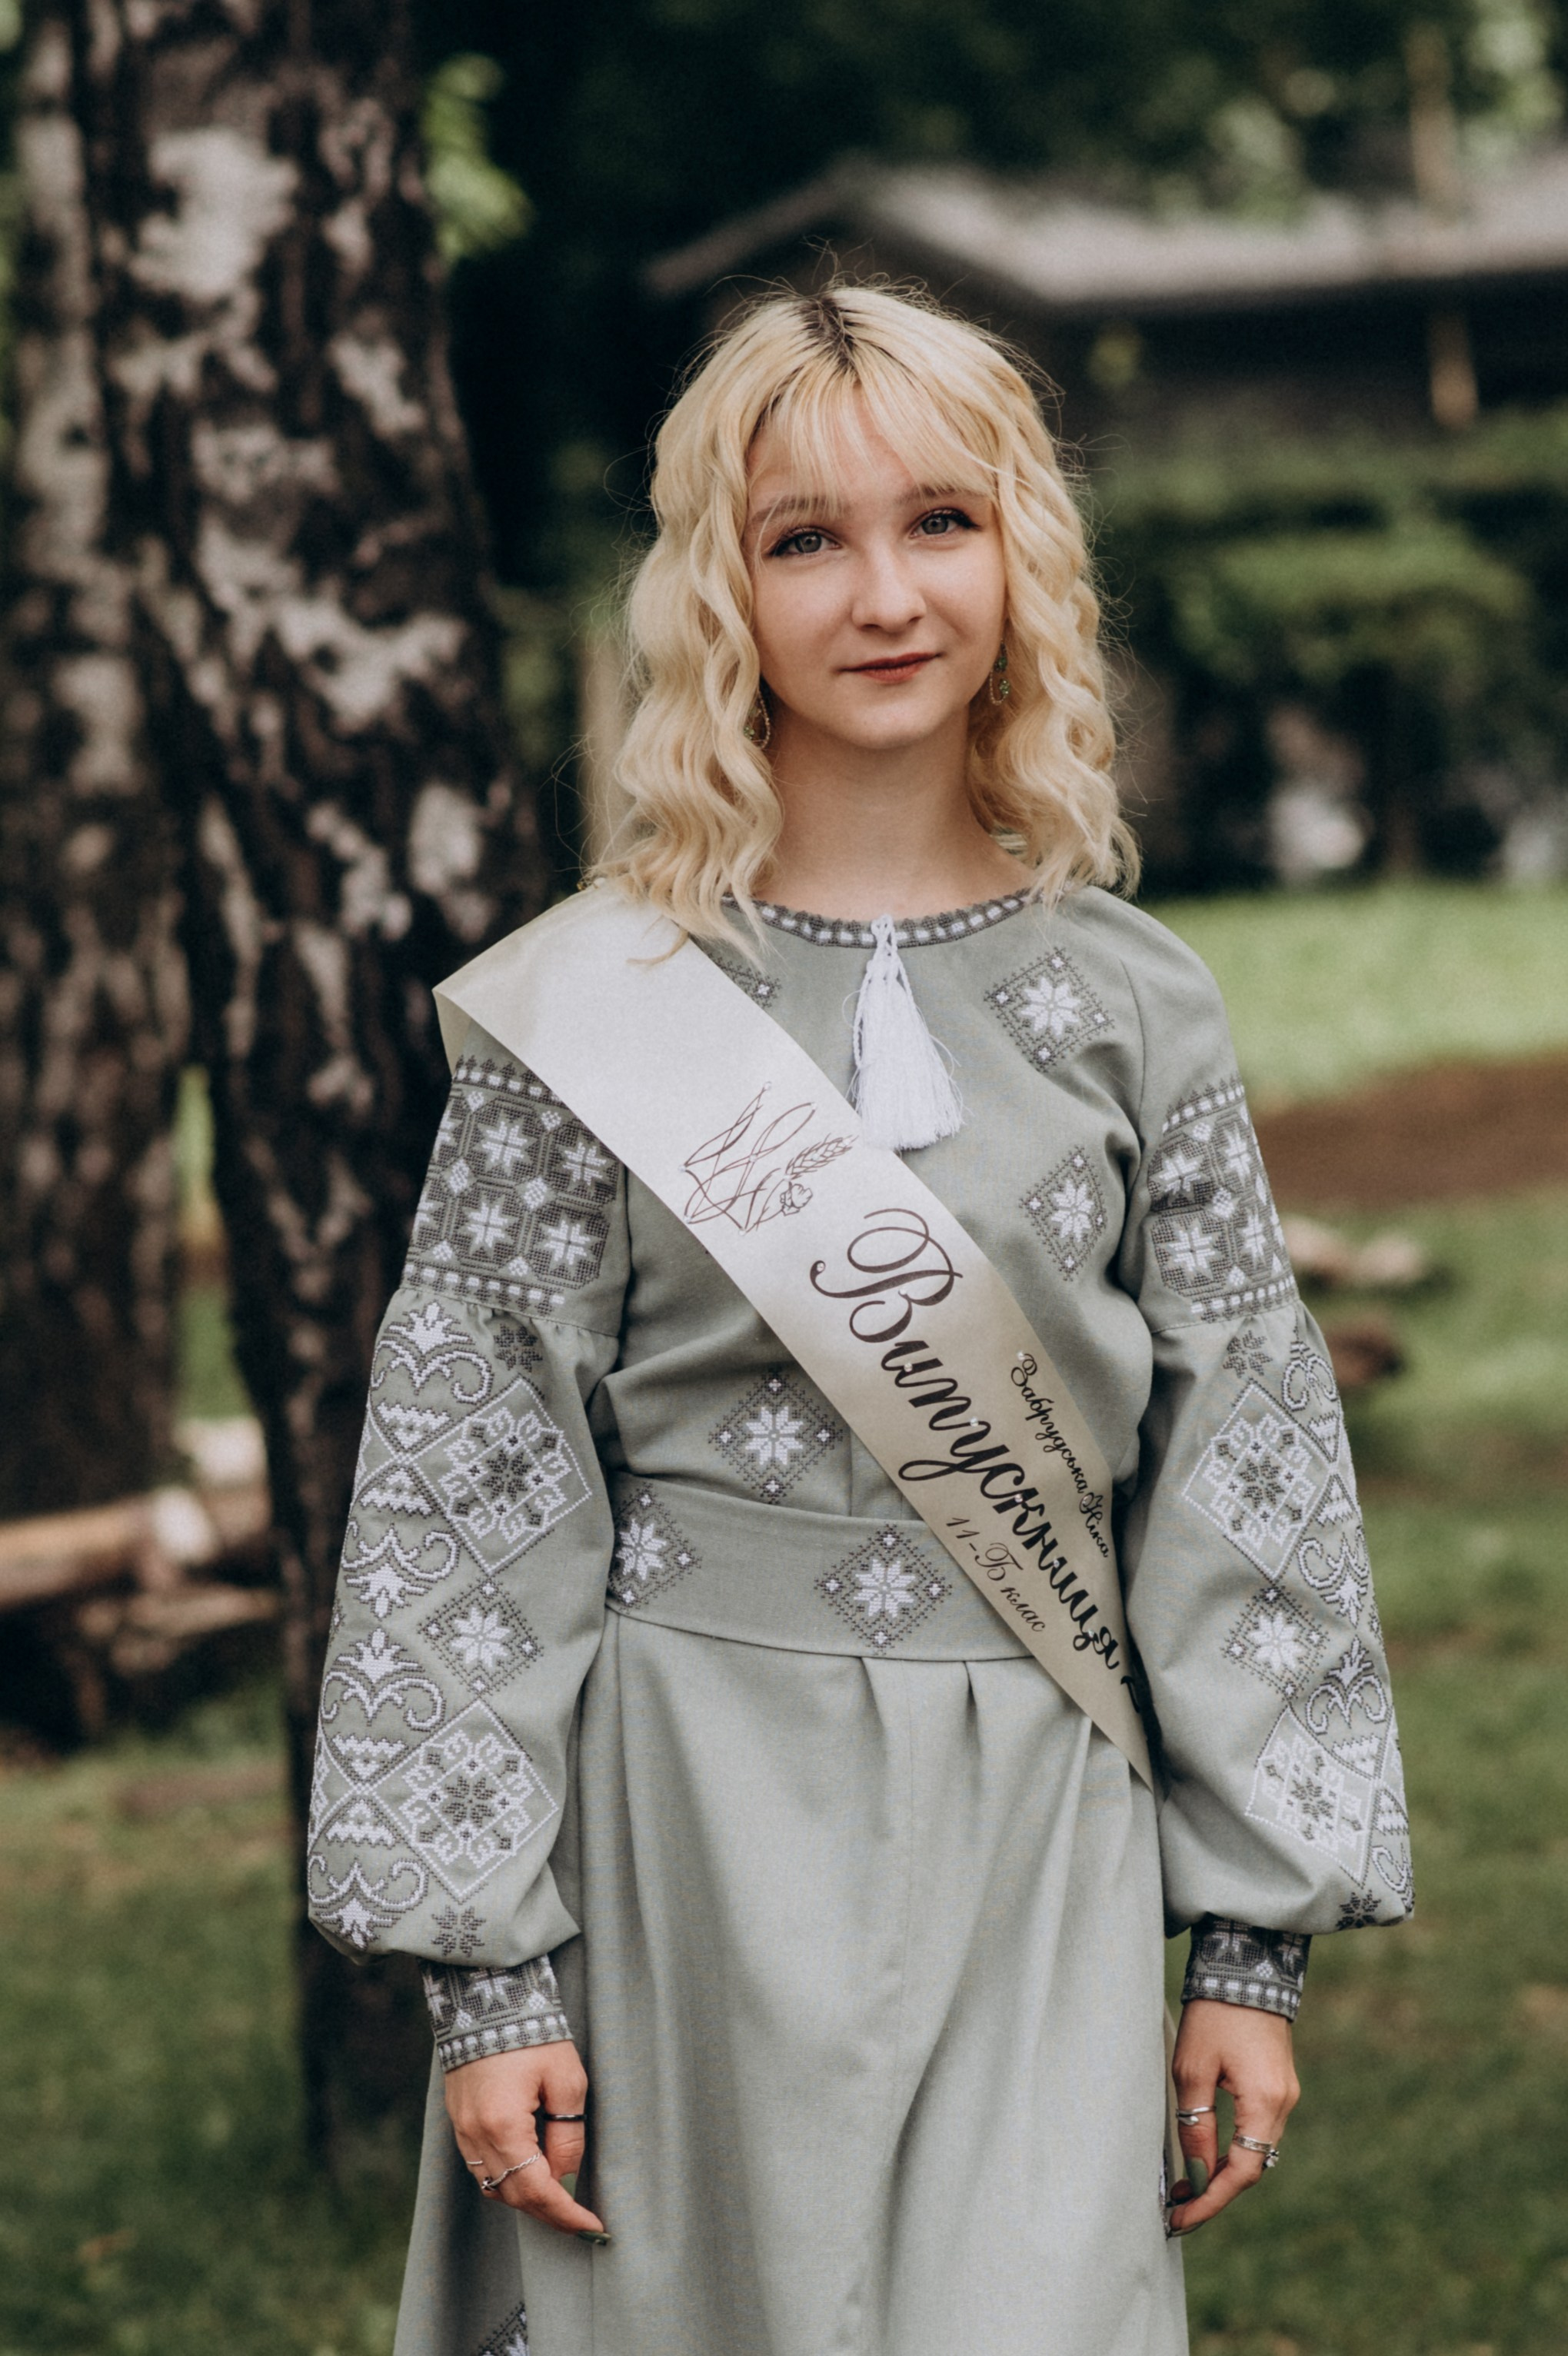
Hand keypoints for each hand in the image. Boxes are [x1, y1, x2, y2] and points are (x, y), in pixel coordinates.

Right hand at [444, 2040, 608, 2239]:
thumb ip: (567, 2134)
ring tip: (561, 2202)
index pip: (537, 2190)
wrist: (488, 2000)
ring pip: (495, 2187)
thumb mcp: (566, 2080)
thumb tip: (566, 2176)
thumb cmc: (533, 2034)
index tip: (593, 2226)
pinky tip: (531, 2175)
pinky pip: (483, 2168)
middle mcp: (475, 2137)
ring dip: (528, 2199)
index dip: (567, 2214)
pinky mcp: (459, 2121)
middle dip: (550, 2213)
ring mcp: (462, 2130)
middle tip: (581, 2221)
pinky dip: (508, 2180)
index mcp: (503, 2127)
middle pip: (514, 2196)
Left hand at [1167, 2000, 1298, 2234]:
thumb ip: (1196, 2126)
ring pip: (1255, 2151)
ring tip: (1185, 2188)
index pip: (1241, 2173)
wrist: (1245, 1967)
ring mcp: (1284, 2094)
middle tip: (1177, 2209)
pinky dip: (1232, 2149)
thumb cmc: (1214, 2014)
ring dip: (1223, 2173)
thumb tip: (1195, 2176)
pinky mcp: (1277, 2084)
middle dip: (1214, 2193)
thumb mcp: (1192, 2069)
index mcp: (1265, 2103)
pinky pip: (1257, 2131)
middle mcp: (1283, 2105)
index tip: (1178, 2218)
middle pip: (1251, 2167)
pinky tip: (1206, 2155)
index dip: (1209, 2201)